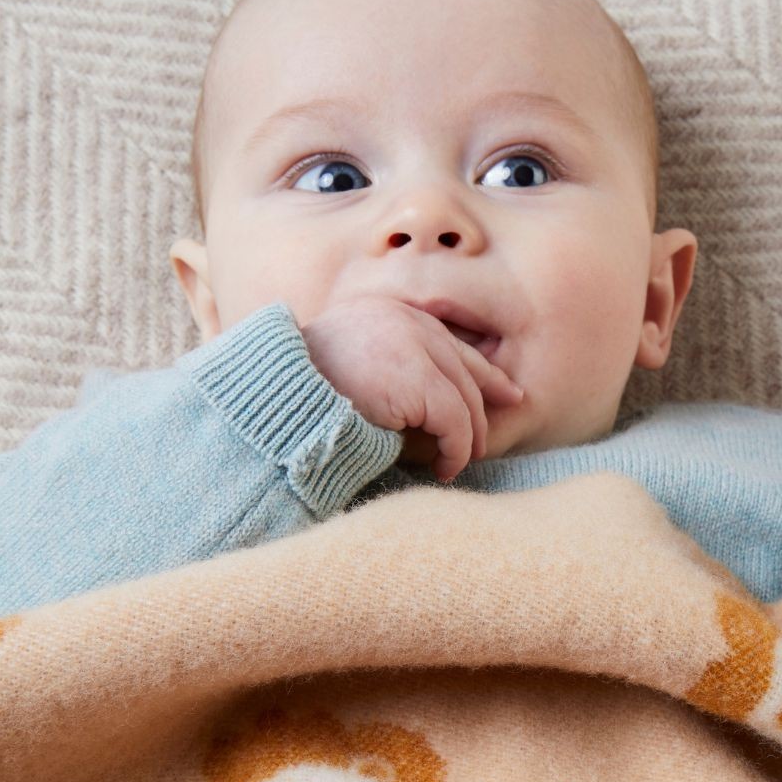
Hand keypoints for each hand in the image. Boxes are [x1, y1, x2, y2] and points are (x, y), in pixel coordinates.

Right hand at [298, 295, 523, 482]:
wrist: (274, 400)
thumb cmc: (299, 395)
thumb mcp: (348, 368)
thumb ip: (386, 373)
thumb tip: (425, 408)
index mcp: (386, 312)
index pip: (448, 341)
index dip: (482, 371)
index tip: (507, 394)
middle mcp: (404, 320)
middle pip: (463, 366)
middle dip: (483, 406)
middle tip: (485, 444)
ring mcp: (412, 345)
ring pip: (462, 397)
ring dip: (466, 437)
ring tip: (458, 463)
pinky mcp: (417, 379)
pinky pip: (455, 420)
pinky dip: (457, 450)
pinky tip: (446, 469)